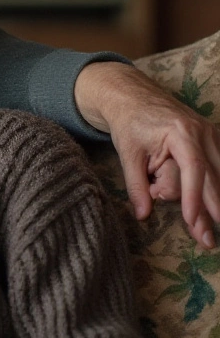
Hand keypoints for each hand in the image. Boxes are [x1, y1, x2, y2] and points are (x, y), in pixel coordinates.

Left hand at [75, 61, 219, 247]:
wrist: (132, 96)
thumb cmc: (129, 123)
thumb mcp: (127, 153)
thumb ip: (136, 185)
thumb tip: (142, 214)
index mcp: (181, 133)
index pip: (194, 170)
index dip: (195, 198)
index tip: (193, 221)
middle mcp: (202, 133)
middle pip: (212, 176)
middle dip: (211, 211)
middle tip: (208, 240)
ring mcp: (211, 135)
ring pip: (217, 174)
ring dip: (213, 202)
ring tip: (211, 231)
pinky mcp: (211, 140)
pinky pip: (217, 166)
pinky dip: (214, 185)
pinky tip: (215, 207)